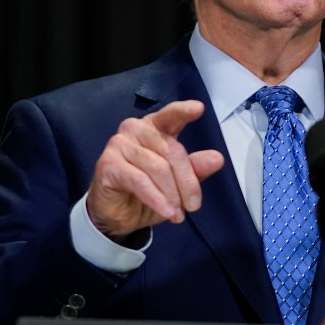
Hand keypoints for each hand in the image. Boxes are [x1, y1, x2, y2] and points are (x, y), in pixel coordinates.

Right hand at [86, 100, 224, 240]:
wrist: (118, 215)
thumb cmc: (148, 192)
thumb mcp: (177, 183)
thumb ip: (195, 169)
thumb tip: (217, 159)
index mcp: (155, 127)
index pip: (170, 115)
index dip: (184, 111)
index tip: (199, 108)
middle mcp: (135, 129)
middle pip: (172, 150)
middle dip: (187, 182)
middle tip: (193, 205)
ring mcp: (119, 144)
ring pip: (158, 168)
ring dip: (172, 195)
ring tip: (177, 213)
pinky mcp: (108, 164)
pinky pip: (139, 181)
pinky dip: (156, 199)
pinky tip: (166, 211)